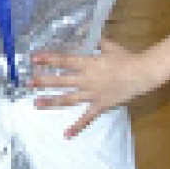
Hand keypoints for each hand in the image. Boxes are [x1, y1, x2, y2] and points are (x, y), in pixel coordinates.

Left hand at [30, 41, 158, 137]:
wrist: (141, 73)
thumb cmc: (126, 58)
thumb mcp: (110, 46)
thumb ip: (99, 41)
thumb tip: (92, 34)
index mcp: (88, 63)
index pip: (64, 60)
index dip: (48, 59)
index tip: (34, 58)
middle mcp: (86, 79)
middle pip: (61, 80)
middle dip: (44, 81)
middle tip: (28, 82)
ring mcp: (92, 94)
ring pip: (68, 98)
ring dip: (51, 101)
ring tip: (36, 103)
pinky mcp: (99, 106)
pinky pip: (87, 117)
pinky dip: (77, 127)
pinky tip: (66, 134)